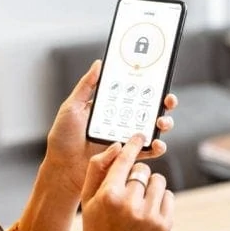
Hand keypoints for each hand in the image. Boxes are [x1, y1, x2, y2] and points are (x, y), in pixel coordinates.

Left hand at [43, 60, 178, 195]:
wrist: (61, 167)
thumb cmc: (63, 137)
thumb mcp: (72, 106)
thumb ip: (86, 85)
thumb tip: (99, 64)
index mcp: (111, 107)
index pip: (135, 92)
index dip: (150, 85)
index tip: (159, 79)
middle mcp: (122, 121)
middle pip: (150, 109)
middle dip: (164, 103)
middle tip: (167, 100)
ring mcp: (127, 139)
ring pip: (153, 129)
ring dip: (164, 124)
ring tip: (161, 122)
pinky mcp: (128, 157)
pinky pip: (147, 152)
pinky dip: (157, 148)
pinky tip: (157, 144)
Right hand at [80, 135, 173, 230]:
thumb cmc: (97, 228)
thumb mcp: (87, 200)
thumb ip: (97, 170)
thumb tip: (117, 146)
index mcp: (109, 195)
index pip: (125, 160)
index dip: (133, 145)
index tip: (139, 135)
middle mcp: (131, 204)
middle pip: (142, 170)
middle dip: (136, 176)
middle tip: (129, 190)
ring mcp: (150, 215)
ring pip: (158, 180)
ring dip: (150, 186)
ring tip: (138, 202)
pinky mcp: (165, 224)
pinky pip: (169, 195)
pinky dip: (160, 199)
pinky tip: (147, 211)